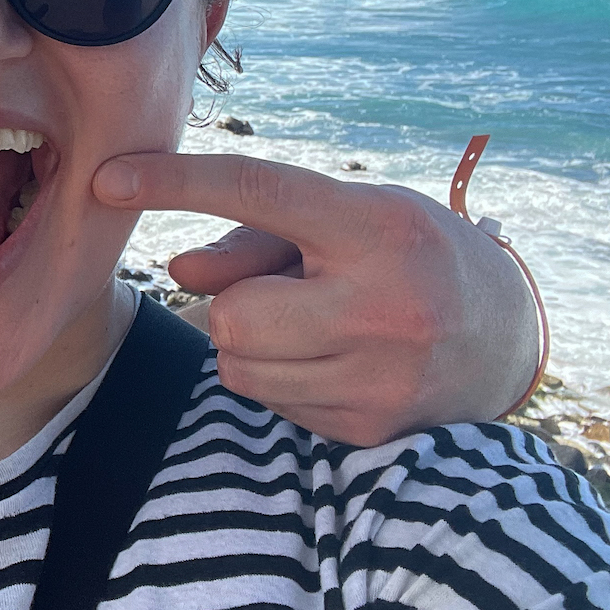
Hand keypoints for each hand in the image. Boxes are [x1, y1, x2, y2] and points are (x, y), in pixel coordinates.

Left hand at [93, 152, 540, 444]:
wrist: (503, 335)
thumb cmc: (404, 254)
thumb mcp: (345, 216)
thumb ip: (250, 239)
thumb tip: (176, 273)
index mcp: (375, 228)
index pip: (255, 190)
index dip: (174, 182)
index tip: (107, 178)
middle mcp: (383, 306)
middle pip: (233, 314)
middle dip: (237, 302)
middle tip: (286, 290)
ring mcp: (378, 379)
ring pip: (238, 366)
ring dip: (251, 342)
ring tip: (314, 322)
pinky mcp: (367, 431)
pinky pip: (269, 402)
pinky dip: (279, 377)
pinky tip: (330, 359)